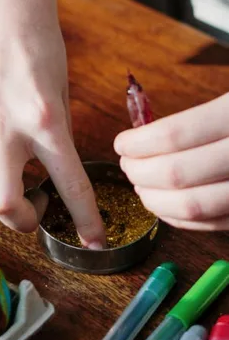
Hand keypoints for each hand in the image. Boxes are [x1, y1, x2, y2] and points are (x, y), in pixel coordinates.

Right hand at [0, 0, 105, 246]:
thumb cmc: (37, 40)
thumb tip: (52, 174)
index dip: (85, 221)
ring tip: (6, 183)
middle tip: (35, 206)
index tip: (94, 241)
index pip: (69, 185)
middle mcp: (4, 127)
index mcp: (44, 118)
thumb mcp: (60, 89)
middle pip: (2, 204)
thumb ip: (55, 135)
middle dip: (22, 220)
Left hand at [116, 94, 228, 229]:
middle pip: (177, 174)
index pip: (175, 135)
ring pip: (194, 207)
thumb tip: (146, 133)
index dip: (139, 143)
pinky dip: (182, 220)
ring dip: (155, 200)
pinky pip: (216, 223)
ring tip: (142, 185)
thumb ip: (199, 115)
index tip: (122, 143)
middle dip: (140, 172)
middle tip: (127, 164)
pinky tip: (168, 205)